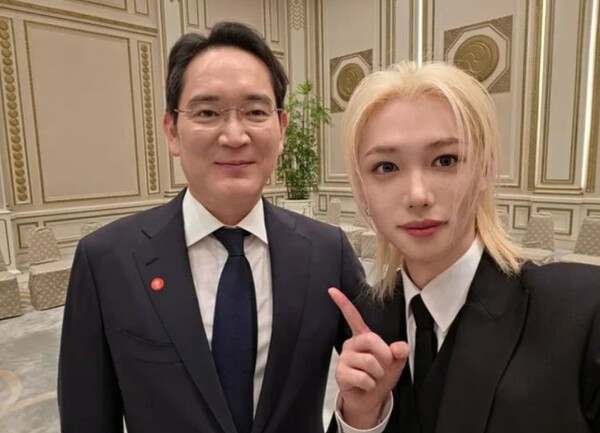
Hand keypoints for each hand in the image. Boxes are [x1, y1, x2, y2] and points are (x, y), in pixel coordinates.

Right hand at [329, 287, 409, 428]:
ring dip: (378, 374)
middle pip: (371, 339)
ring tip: (373, 378)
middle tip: (386, 365)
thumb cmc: (381, 376)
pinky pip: (363, 377)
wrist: (370, 399)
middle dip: (385, 355)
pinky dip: (370, 385)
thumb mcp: (396, 362)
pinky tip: (365, 385)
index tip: (331, 289)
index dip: (343, 303)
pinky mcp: (340, 372)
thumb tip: (398, 348)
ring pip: (370, 362)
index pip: (352, 316)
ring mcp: (344, 358)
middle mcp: (351, 344)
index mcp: (363, 337)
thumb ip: (400, 352)